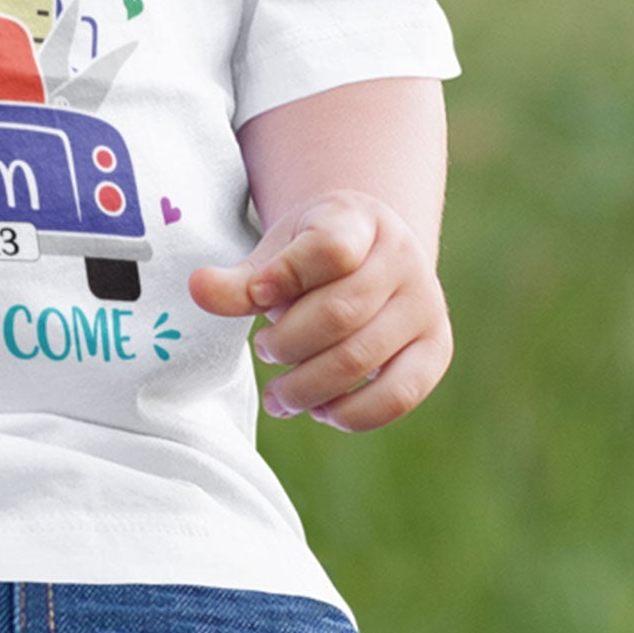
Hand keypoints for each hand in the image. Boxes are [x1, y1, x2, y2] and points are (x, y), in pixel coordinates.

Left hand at [186, 190, 452, 431]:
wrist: (370, 255)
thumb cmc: (310, 256)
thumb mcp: (274, 253)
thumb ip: (238, 279)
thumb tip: (197, 289)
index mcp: (359, 219)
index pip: (329, 248)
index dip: (285, 276)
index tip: (256, 297)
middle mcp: (403, 259)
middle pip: (340, 313)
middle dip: (288, 344)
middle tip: (263, 350)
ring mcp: (425, 304)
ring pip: (362, 357)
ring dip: (309, 386)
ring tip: (279, 395)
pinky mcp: (436, 349)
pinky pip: (399, 395)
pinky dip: (352, 412)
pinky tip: (320, 410)